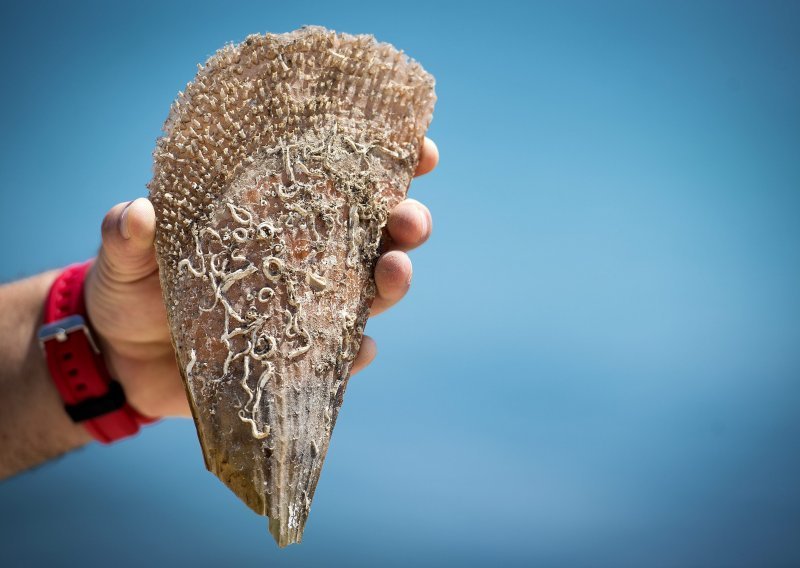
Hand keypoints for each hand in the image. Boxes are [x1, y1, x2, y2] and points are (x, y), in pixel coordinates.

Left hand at [84, 138, 438, 417]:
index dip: (386, 163)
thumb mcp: (126, 256)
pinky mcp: (298, 357)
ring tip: (393, 272)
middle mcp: (302, 259)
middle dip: (403, 223)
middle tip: (409, 221)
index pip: (339, 181)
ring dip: (392, 282)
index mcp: (272, 216)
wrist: (122, 357)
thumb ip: (131, 236)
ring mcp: (304, 309)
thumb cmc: (131, 288)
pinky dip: (356, 352)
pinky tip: (357, 349)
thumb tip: (140, 214)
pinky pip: (342, 354)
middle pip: (372, 236)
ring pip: (370, 292)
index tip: (419, 152)